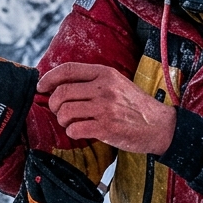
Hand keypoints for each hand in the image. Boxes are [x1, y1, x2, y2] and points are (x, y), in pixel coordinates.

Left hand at [38, 62, 175, 154]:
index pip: (67, 70)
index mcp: (105, 73)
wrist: (161, 126)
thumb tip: (59, 85)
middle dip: (53, 105)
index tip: (41, 87)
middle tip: (58, 112)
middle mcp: (104, 88)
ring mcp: (105, 108)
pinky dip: (72, 132)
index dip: (49, 78)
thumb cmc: (135, 106)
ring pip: (65, 112)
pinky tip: (80, 132)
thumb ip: (92, 81)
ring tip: (71, 123)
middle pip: (61, 93)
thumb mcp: (117, 83)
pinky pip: (74, 129)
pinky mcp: (106, 128)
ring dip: (62, 120)